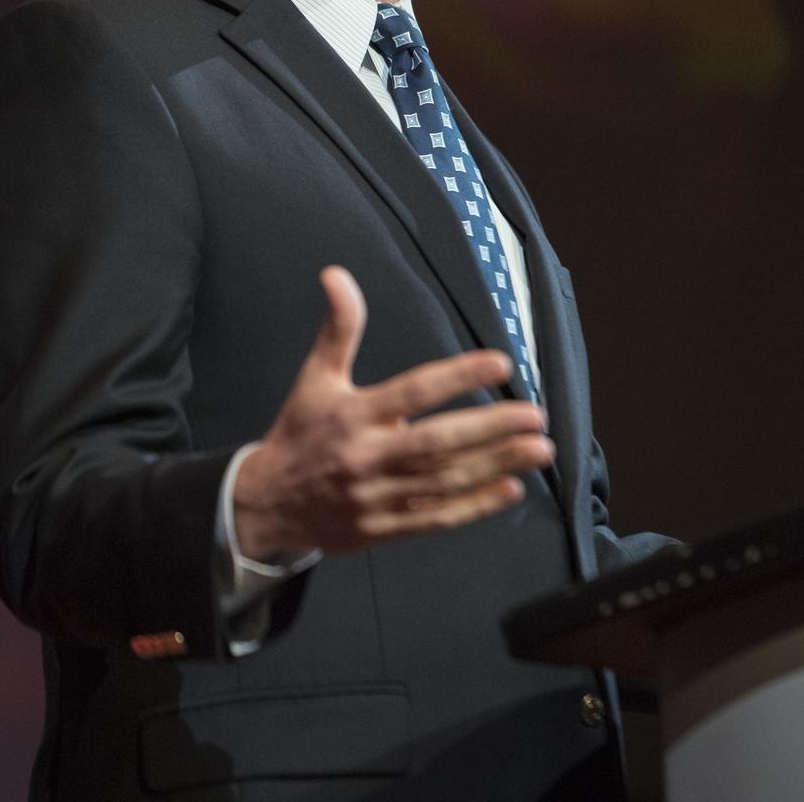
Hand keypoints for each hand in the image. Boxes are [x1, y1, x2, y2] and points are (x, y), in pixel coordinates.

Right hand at [233, 266, 553, 558]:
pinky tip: (510, 489)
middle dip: (491, 429)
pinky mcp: (383, 529)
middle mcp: (367, 455)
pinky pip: (435, 519)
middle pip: (437, 443)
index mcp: (354, 414)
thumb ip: (339, 327)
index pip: (414, 391)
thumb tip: (336, 274)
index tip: (500, 362)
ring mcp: (376, 496)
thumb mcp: (315, 376)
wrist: (265, 503)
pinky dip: (475, 507)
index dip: (458, 376)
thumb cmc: (300, 433)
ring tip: (538, 449)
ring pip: (444, 481)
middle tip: (535, 416)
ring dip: (495, 465)